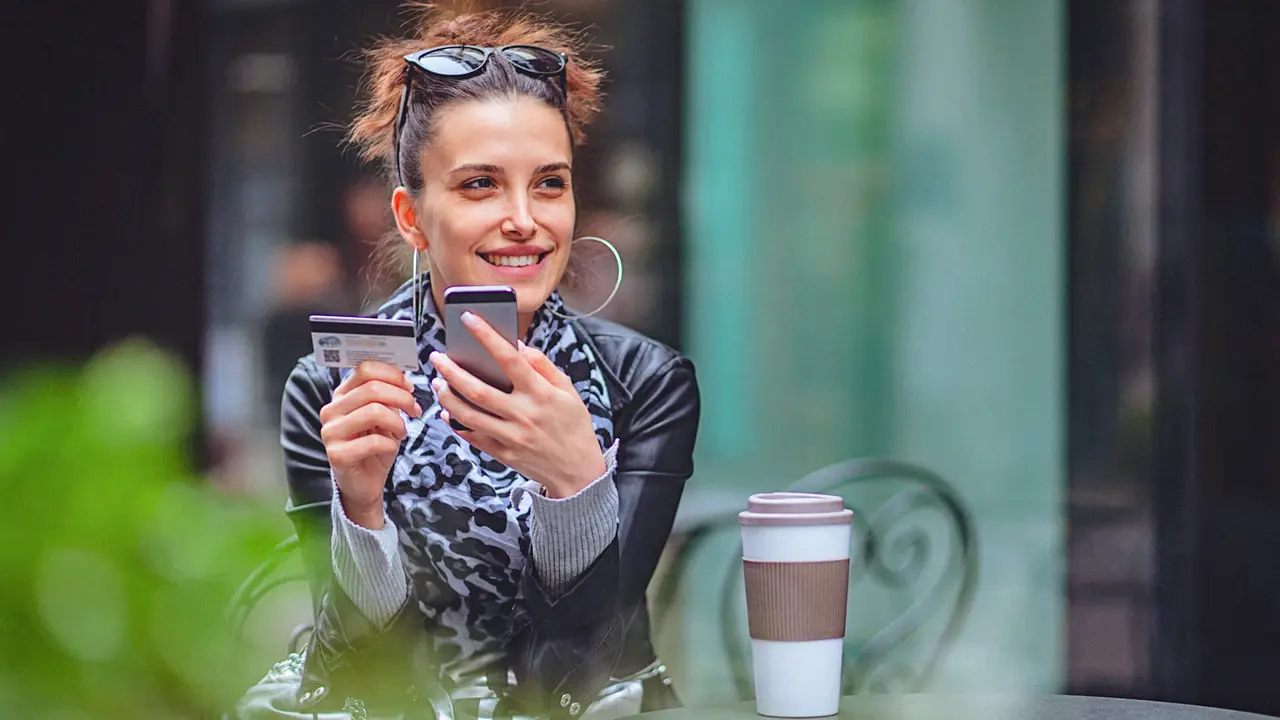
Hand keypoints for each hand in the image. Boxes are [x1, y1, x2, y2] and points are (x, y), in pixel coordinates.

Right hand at [319, 361, 421, 527]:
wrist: (364, 483)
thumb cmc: (375, 447)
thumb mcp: (385, 416)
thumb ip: (389, 395)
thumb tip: (403, 377)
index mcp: (342, 395)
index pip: (365, 369)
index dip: (393, 375)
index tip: (409, 387)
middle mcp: (332, 410)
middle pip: (372, 388)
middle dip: (402, 398)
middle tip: (414, 410)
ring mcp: (331, 432)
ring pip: (374, 412)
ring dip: (397, 422)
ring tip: (402, 431)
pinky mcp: (336, 454)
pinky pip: (373, 441)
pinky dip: (390, 443)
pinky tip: (390, 448)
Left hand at [429, 312, 605, 497]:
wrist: (579, 472)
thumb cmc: (574, 426)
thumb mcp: (569, 391)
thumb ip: (544, 366)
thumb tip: (519, 346)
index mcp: (541, 394)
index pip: (509, 358)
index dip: (487, 336)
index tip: (469, 319)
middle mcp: (524, 414)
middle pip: (478, 389)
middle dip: (452, 370)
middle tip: (437, 357)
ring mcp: (512, 437)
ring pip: (468, 415)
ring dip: (447, 397)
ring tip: (438, 383)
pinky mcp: (504, 454)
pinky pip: (473, 437)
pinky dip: (456, 424)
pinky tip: (448, 411)